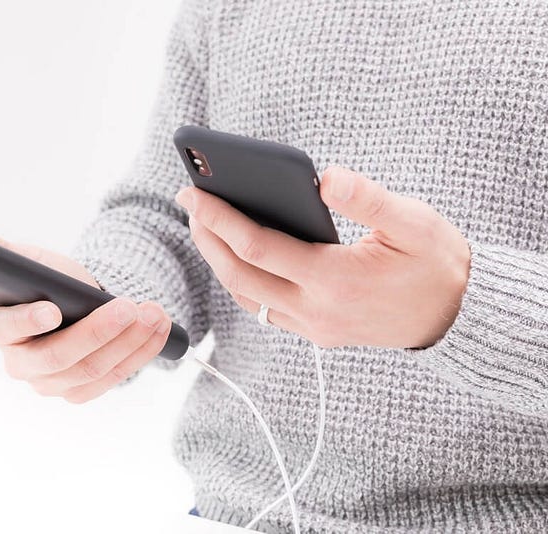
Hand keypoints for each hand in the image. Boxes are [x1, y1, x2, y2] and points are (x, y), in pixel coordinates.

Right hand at [0, 230, 172, 402]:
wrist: (76, 305)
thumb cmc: (48, 283)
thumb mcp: (28, 261)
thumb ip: (0, 252)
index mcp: (0, 329)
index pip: (4, 329)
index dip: (27, 321)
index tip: (53, 310)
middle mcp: (20, 363)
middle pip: (59, 357)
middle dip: (98, 331)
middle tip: (130, 306)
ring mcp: (50, 383)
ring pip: (93, 370)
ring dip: (130, 341)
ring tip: (154, 312)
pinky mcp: (80, 392)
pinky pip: (114, 378)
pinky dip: (141, 352)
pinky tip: (159, 329)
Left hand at [174, 166, 470, 348]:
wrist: (458, 317)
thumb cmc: (438, 263)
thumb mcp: (414, 222)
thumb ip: (369, 200)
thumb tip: (326, 177)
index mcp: (334, 279)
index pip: (257, 247)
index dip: (220, 218)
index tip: (194, 192)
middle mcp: (316, 310)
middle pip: (239, 275)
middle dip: (207, 237)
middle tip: (188, 201)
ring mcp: (314, 327)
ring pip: (246, 297)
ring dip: (219, 261)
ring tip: (205, 225)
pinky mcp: (318, 333)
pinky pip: (264, 310)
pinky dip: (242, 282)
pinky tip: (237, 255)